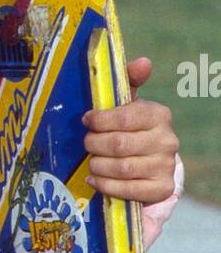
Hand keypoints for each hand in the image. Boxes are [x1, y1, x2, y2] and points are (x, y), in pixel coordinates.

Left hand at [81, 57, 178, 203]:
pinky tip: (94, 179)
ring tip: (91, 161)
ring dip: (98, 165)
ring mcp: (165, 166)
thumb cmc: (130, 129)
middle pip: (119, 144)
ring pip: (122, 168)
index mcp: (158, 115)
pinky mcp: (162, 189)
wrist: (148, 164)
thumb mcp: (126, 105)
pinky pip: (129, 190)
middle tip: (86, 143)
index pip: (125, 117)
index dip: (100, 120)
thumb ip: (128, 82)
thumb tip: (143, 62)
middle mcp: (167, 140)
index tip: (86, 120)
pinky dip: (106, 185)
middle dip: (95, 144)